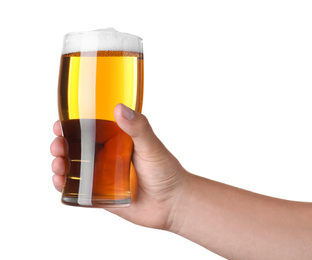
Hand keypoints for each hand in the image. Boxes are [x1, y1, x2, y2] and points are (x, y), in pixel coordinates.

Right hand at [51, 104, 188, 229]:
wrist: (172, 204)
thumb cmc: (166, 171)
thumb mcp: (152, 146)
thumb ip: (138, 128)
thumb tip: (119, 108)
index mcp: (117, 141)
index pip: (89, 129)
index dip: (72, 125)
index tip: (60, 124)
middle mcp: (107, 157)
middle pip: (76, 147)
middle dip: (61, 145)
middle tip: (58, 145)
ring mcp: (102, 176)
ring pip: (73, 167)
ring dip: (59, 163)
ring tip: (58, 165)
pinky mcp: (100, 195)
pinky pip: (78, 189)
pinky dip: (65, 185)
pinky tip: (60, 182)